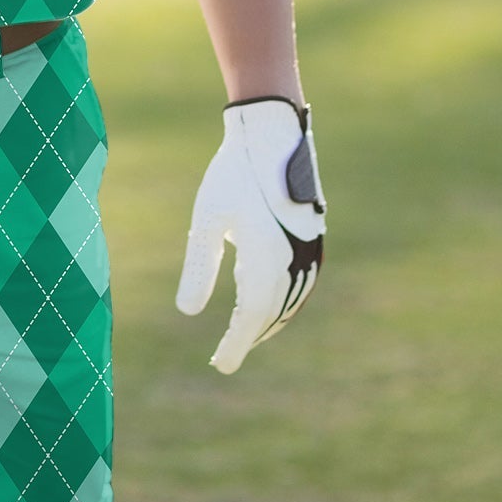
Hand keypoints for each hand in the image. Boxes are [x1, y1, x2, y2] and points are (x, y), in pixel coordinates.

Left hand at [176, 97, 324, 373]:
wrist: (270, 135)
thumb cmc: (232, 174)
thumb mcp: (207, 219)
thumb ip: (199, 266)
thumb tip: (187, 313)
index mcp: (267, 259)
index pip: (251, 318)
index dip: (236, 344)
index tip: (220, 365)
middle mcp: (295, 262)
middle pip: (271, 314)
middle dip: (249, 336)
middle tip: (225, 356)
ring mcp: (310, 252)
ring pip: (289, 302)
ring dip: (267, 322)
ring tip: (243, 335)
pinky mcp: (314, 241)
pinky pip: (301, 285)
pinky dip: (283, 302)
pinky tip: (264, 302)